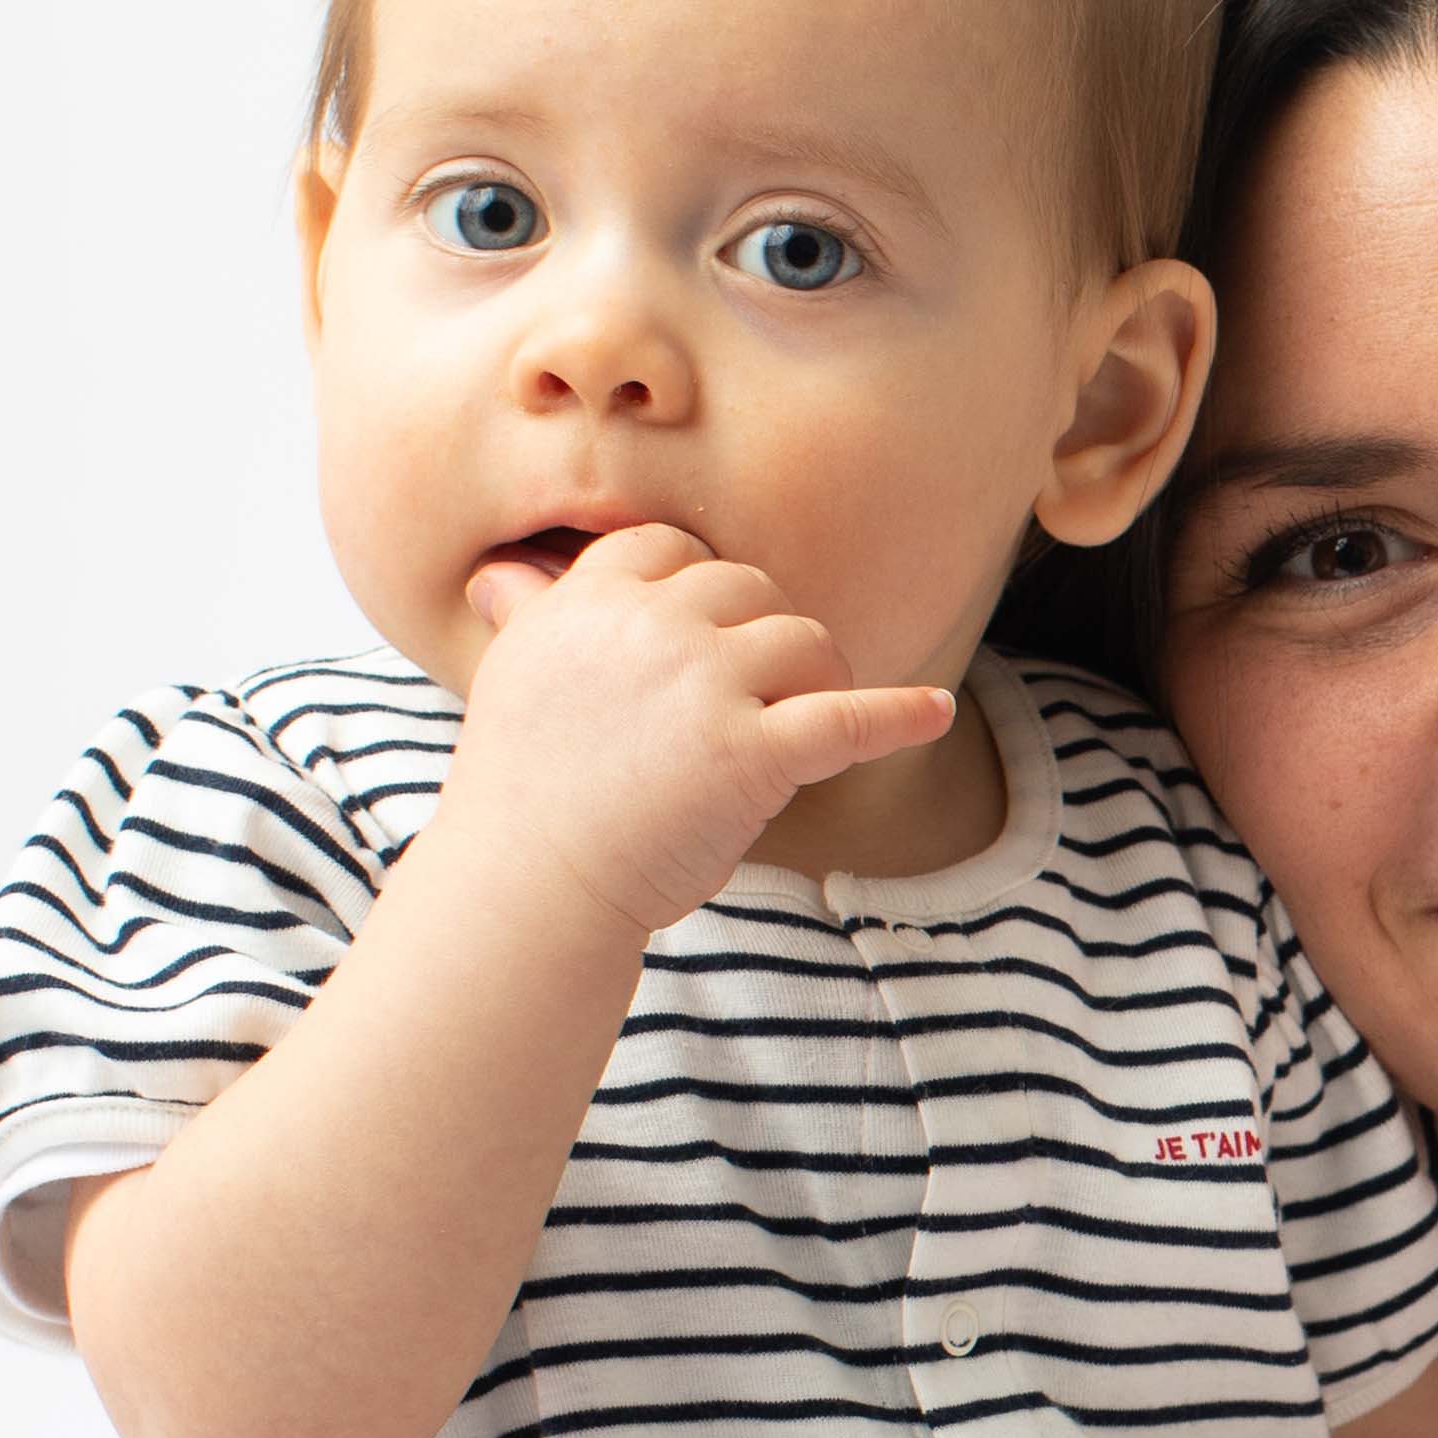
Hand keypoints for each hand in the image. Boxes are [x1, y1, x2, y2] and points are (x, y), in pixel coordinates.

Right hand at [436, 520, 962, 955]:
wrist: (526, 888)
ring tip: (799, 728)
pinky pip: (849, 719)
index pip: (673, 548)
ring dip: (817, 678)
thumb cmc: (524, 796)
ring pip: (805, 641)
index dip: (704, 587)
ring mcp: (704, 684)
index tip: (712, 632)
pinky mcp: (752, 752)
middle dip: (762, 636)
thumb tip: (503, 574)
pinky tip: (934, 713)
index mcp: (588, 602)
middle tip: (755, 696)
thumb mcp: (513, 682)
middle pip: (748, 587)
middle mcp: (647, 626)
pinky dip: (899, 716)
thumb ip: (532, 616)